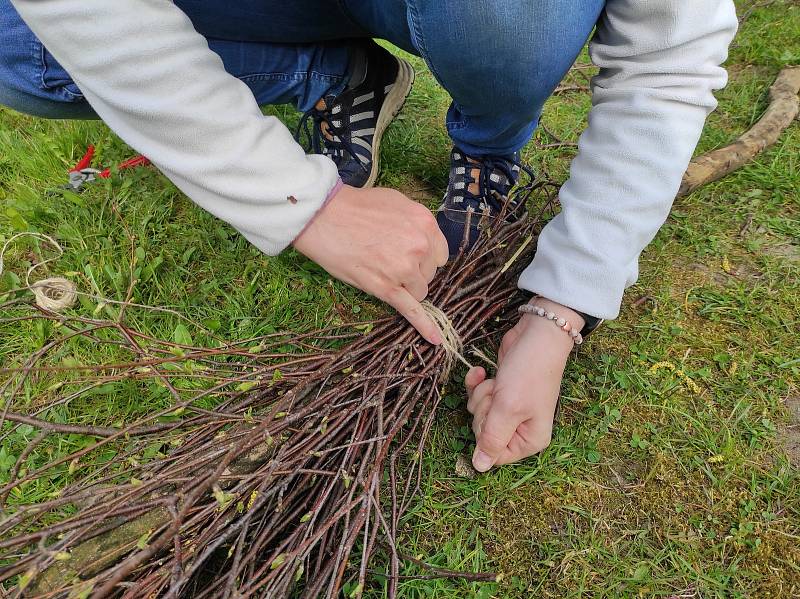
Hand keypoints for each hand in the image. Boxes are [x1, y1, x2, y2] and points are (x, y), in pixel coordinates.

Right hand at [293, 184, 449, 343]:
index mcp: (425, 224)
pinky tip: (435, 340)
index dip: (425, 258)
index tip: (410, 257)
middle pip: (429, 274)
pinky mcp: (387, 288)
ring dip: (405, 288)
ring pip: (419, 292)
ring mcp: (404, 269)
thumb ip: (416, 223)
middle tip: (387, 260)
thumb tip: (423, 239)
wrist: (325, 217)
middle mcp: (420, 246)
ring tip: (380, 272)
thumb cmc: (356, 208)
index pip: (439, 255)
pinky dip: (425, 326)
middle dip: (413, 272)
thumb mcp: (397, 202)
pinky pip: (411, 311)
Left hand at [465, 298, 583, 470]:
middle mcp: (521, 428)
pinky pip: (477, 395)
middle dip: (483, 410)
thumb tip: (479, 468)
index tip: (490, 417)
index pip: (494, 456)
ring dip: (481, 394)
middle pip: (482, 433)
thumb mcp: (508, 409)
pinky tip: (481, 371)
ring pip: (477, 412)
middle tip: (497, 395)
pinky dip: (477, 383)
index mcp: (529, 440)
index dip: (484, 437)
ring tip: (496, 382)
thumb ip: (491, 439)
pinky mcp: (500, 390)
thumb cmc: (528, 372)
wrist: (536, 334)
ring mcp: (510, 408)